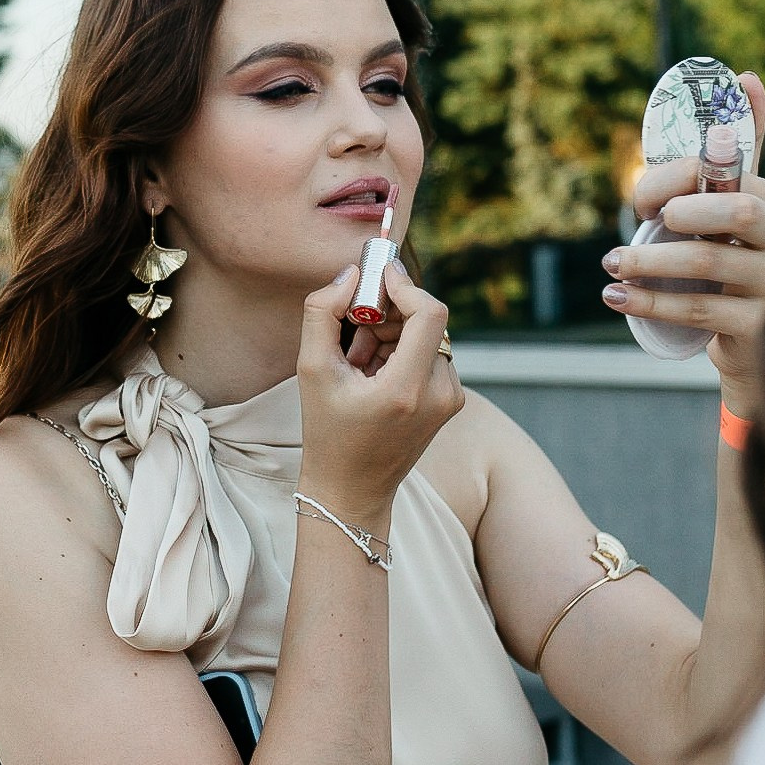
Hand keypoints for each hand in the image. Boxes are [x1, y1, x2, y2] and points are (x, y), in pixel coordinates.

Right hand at [296, 262, 462, 514]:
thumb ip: (322, 313)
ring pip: (429, 335)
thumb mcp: (311, 371)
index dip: (404, 285)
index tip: (377, 276)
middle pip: (426, 320)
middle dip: (388, 314)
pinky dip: (403, 352)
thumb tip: (350, 275)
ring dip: (393, 334)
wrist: (352, 489)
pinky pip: (432, 354)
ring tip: (359, 363)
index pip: (429, 313)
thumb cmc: (328, 433)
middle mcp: (440, 393)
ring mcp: (451, 398)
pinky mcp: (452, 401)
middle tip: (353, 332)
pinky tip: (375, 375)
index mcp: (407, 390)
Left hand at [601, 71, 764, 414]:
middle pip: (737, 211)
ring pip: (709, 264)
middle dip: (680, 212)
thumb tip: (748, 76)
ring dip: (650, 262)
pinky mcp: (761, 329)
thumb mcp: (734, 209)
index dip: (680, 177)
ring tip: (612, 264)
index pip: (733, 173)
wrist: (754, 348)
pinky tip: (619, 299)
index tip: (640, 197)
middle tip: (640, 220)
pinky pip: (700, 311)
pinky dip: (652, 303)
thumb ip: (737, 152)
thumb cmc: (734, 267)